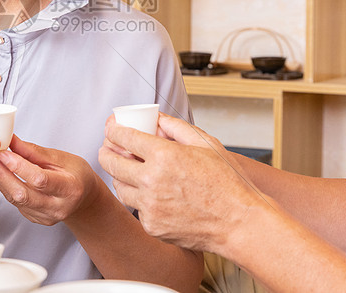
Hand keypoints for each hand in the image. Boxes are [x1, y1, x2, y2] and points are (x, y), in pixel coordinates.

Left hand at [0, 136, 100, 225]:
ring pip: (15, 200)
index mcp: (70, 189)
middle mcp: (58, 207)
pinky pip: (15, 204)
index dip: (19, 166)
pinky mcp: (35, 219)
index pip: (40, 179)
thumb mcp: (62, 157)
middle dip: (2, 173)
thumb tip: (12, 141)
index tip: (3, 152)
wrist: (84, 198)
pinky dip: (5, 187)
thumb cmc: (76, 174)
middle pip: (22, 193)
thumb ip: (35, 151)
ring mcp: (46, 217)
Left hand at [99, 114, 264, 252]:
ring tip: (127, 170)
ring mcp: (150, 206)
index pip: (124, 137)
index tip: (111, 127)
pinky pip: (136, 208)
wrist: (239, 223)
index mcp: (165, 156)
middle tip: (108, 147)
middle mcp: (152, 181)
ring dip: (119, 176)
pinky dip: (139, 199)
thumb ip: (176, 128)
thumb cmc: (228, 184)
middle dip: (106, 151)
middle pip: (111, 162)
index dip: (113, 129)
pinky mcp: (152, 226)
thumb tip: (156, 119)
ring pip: (120, 187)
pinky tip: (150, 193)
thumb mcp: (206, 144)